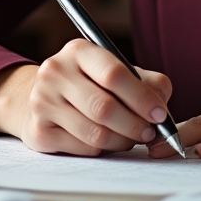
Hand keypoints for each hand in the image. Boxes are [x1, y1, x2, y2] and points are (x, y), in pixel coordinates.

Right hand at [0, 39, 173, 156]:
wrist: (41, 96)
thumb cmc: (89, 83)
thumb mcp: (115, 71)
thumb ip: (146, 82)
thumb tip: (162, 105)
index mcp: (79, 50)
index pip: (114, 73)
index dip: (142, 97)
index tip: (160, 114)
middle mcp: (55, 72)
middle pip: (104, 107)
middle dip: (135, 125)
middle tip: (150, 133)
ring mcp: (42, 102)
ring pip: (95, 133)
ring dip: (122, 141)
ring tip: (131, 137)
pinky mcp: (38, 131)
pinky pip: (83, 148)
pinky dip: (103, 149)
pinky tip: (107, 141)